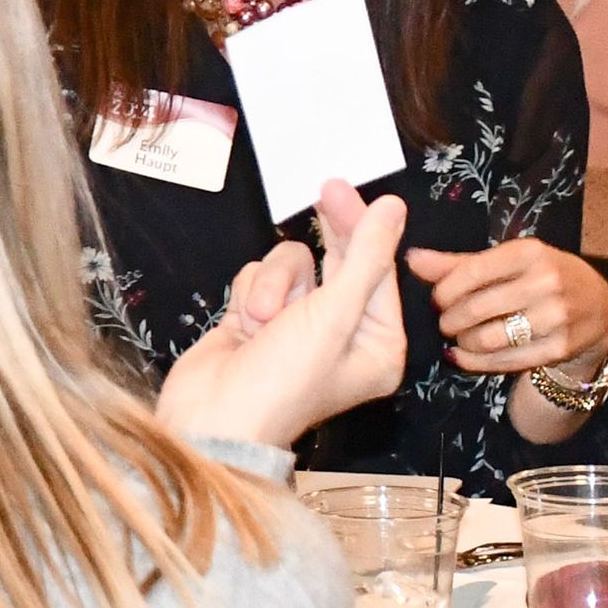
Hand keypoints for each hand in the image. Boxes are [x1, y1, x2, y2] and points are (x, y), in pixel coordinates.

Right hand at [156, 181, 408, 448]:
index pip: (377, 271)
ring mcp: (296, 328)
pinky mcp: (256, 321)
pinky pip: (259, 279)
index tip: (341, 188)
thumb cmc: (283, 378)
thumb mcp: (332, 315)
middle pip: (340, 264)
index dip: (361, 227)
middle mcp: (342, 335)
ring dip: (274, 284)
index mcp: (377, 345)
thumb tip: (394, 207)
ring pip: (292, 268)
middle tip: (324, 189)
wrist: (213, 420)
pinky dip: (250, 292)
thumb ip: (364, 256)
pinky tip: (243, 320)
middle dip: (327, 240)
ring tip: (262, 318)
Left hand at [406, 237, 607, 377]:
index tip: (434, 300)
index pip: (472, 272)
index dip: (444, 290)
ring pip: (491, 337)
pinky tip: (460, 356)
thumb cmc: (538, 275)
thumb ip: (458, 263)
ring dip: (464, 341)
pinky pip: (508, 360)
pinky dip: (476, 362)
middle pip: (478, 307)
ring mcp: (556, 318)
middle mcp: (546, 283)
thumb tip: (412, 259)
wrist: (595, 303)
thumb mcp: (506, 260)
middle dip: (450, 319)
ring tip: (456, 337)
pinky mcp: (561, 348)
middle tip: (442, 321)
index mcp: (528, 253)